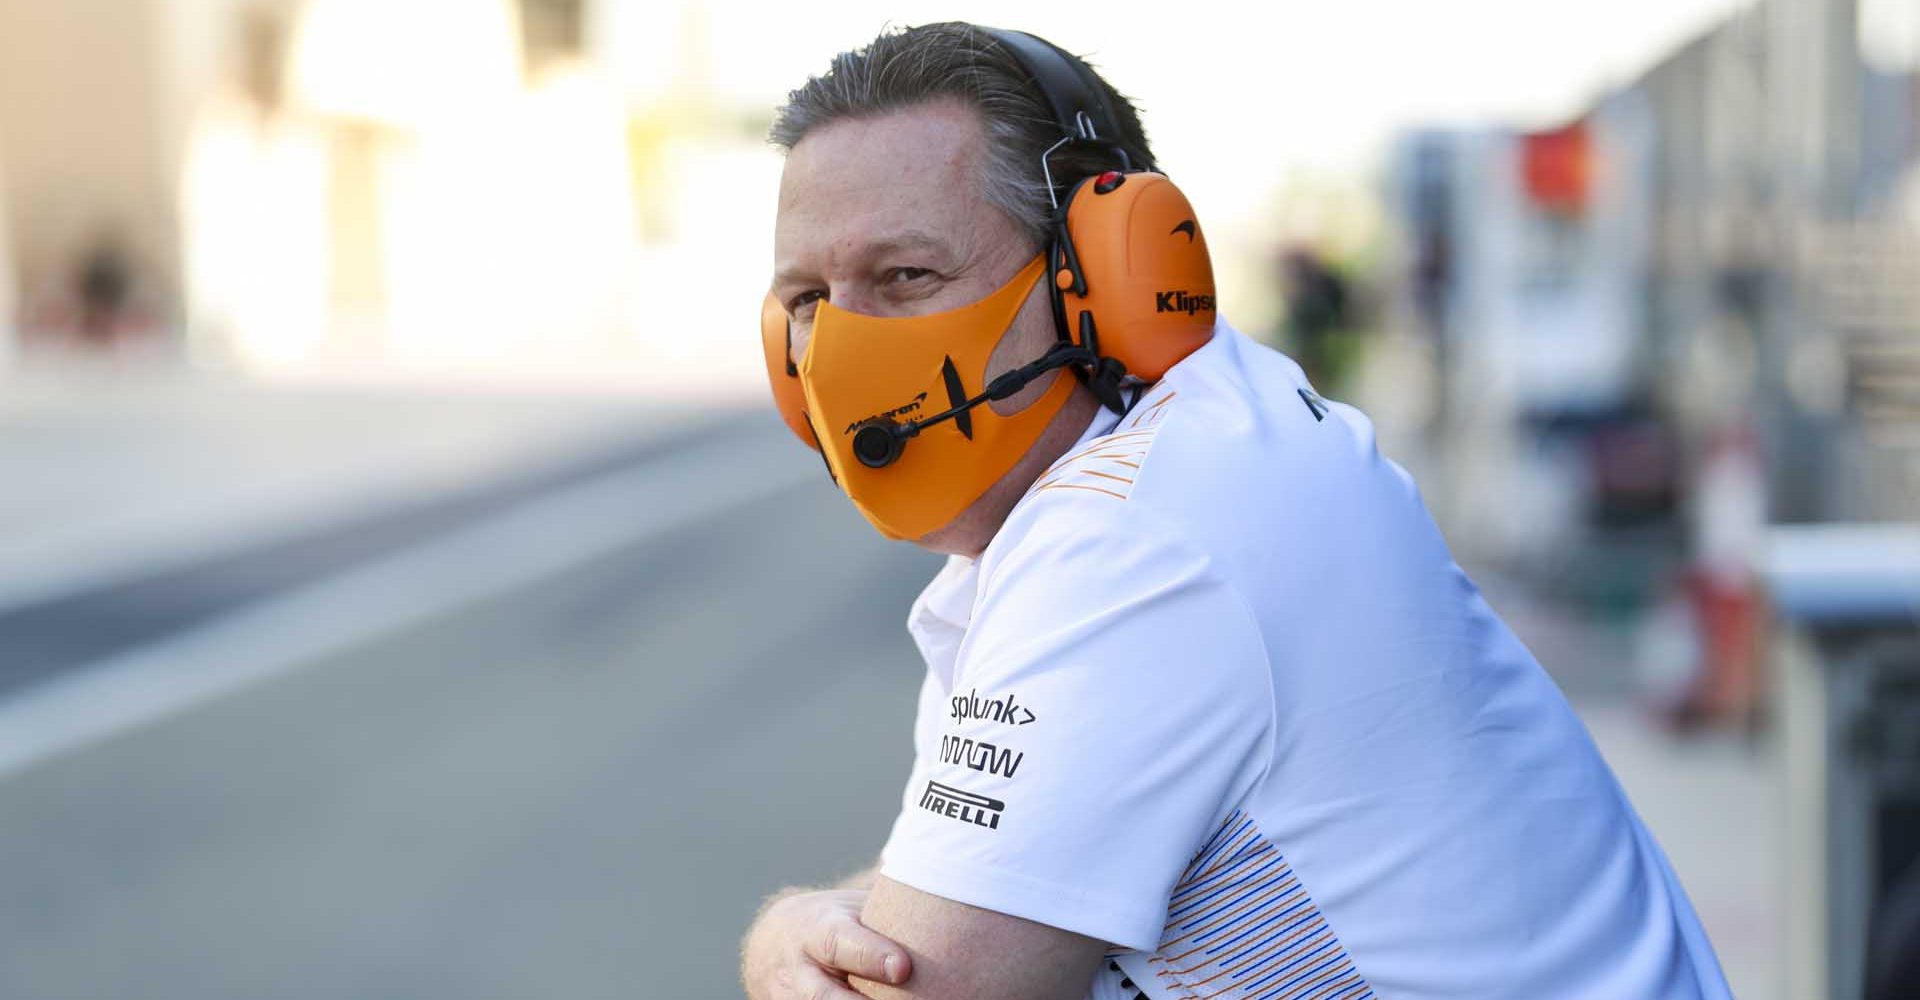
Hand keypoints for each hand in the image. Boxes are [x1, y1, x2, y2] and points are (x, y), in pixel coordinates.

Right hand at [742, 888, 910, 999]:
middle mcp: (800, 969)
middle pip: (823, 995)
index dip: (870, 956)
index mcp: (817, 930)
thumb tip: (947, 896)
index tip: (903, 968)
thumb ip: (887, 915)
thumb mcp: (852, 909)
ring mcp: (791, 998)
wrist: (773, 944)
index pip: (839, 942)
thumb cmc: (835, 922)